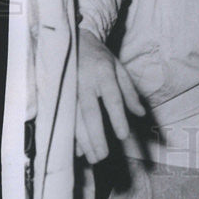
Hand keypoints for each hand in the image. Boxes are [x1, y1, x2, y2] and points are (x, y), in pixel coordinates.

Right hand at [76, 29, 144, 163]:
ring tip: (93, 157)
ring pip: (74, 119)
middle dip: (96, 136)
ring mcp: (68, 89)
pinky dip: (69, 135)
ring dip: (83, 140)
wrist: (73, 40)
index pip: (112, 99)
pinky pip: (63, 119)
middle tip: (104, 155)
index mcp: (103, 73)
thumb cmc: (99, 57)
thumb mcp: (119, 68)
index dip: (117, 117)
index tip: (123, 135)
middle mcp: (85, 82)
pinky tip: (76, 150)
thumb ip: (129, 91)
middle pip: (90, 113)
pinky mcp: (58, 95)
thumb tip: (140, 113)